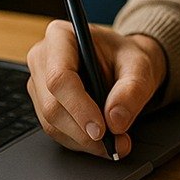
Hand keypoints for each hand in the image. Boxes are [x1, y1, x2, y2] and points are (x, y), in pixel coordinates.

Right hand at [25, 19, 166, 158]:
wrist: (123, 64)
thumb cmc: (126, 58)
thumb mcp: (140, 66)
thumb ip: (132, 90)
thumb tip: (115, 120)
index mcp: (61, 37)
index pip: (59, 77)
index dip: (78, 107)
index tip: (101, 130)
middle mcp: (43, 58)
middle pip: (52, 105)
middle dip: (83, 131)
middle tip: (115, 142)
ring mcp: (39, 83)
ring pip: (51, 123)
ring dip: (83, 140)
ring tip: (114, 142)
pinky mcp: (42, 104)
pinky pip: (55, 131)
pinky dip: (80, 141)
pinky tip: (100, 140)